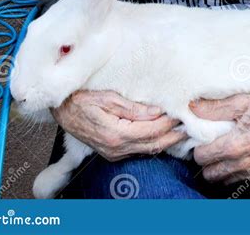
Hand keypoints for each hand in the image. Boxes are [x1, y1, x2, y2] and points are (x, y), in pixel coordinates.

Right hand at [50, 90, 187, 161]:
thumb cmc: (79, 99)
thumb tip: (156, 111)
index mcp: (116, 134)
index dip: (169, 123)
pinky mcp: (111, 152)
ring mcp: (113, 153)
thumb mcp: (106, 97)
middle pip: (153, 144)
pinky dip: (152, 143)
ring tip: (181, 130)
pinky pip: (137, 150)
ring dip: (165, 141)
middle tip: (190, 125)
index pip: (152, 131)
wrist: (60, 110)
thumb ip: (132, 107)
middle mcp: (116, 148)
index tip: (181, 112)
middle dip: (173, 136)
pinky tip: (162, 135)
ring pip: (147, 150)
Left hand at [190, 88, 249, 184]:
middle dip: (205, 161)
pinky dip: (234, 171)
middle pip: (211, 174)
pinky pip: (241, 179)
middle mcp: (245, 163)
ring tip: (220, 149)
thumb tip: (192, 107)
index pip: (203, 157)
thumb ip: (216, 108)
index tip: (198, 137)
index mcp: (236, 145)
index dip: (197, 147)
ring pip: (225, 180)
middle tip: (207, 144)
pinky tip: (237, 154)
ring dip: (219, 168)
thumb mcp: (243, 101)